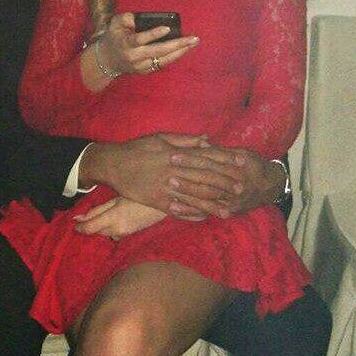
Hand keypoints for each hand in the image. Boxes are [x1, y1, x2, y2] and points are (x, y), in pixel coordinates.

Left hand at [74, 197, 166, 239]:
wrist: (163, 205)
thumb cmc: (139, 196)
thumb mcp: (117, 199)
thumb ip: (97, 210)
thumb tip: (78, 219)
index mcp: (113, 218)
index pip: (89, 228)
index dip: (79, 227)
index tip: (74, 222)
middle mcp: (117, 230)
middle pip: (96, 232)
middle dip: (90, 224)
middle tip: (93, 212)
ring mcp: (124, 235)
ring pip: (104, 234)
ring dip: (101, 227)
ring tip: (107, 213)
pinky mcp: (129, 236)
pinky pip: (114, 234)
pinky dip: (110, 228)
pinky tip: (116, 218)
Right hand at [80, 133, 249, 219]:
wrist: (113, 164)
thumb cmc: (138, 148)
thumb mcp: (160, 138)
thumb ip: (185, 140)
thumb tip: (207, 139)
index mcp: (175, 154)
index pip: (205, 157)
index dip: (224, 161)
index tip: (241, 164)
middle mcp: (172, 171)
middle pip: (203, 178)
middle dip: (223, 184)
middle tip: (242, 189)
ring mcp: (165, 188)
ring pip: (192, 197)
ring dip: (212, 205)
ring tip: (229, 211)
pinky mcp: (156, 201)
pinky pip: (177, 209)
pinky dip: (191, 214)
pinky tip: (204, 218)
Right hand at [99, 13, 198, 74]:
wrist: (107, 61)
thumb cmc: (113, 37)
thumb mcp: (114, 24)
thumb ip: (126, 18)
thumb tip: (140, 18)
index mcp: (126, 44)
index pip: (140, 39)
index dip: (154, 34)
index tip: (167, 28)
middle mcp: (135, 57)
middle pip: (158, 51)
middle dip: (177, 45)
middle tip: (193, 39)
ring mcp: (141, 66)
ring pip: (163, 60)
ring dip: (180, 52)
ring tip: (192, 43)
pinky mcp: (146, 71)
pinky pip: (162, 64)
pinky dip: (174, 57)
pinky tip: (184, 49)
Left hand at [168, 146, 285, 216]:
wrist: (272, 186)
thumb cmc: (254, 164)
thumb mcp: (242, 152)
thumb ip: (220, 150)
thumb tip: (201, 142)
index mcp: (237, 167)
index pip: (210, 161)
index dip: (191, 158)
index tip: (174, 155)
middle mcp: (235, 185)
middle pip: (207, 180)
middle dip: (187, 176)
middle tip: (168, 172)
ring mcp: (232, 201)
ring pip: (206, 198)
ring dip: (186, 194)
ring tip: (169, 188)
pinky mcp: (228, 212)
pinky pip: (207, 212)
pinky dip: (190, 210)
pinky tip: (175, 208)